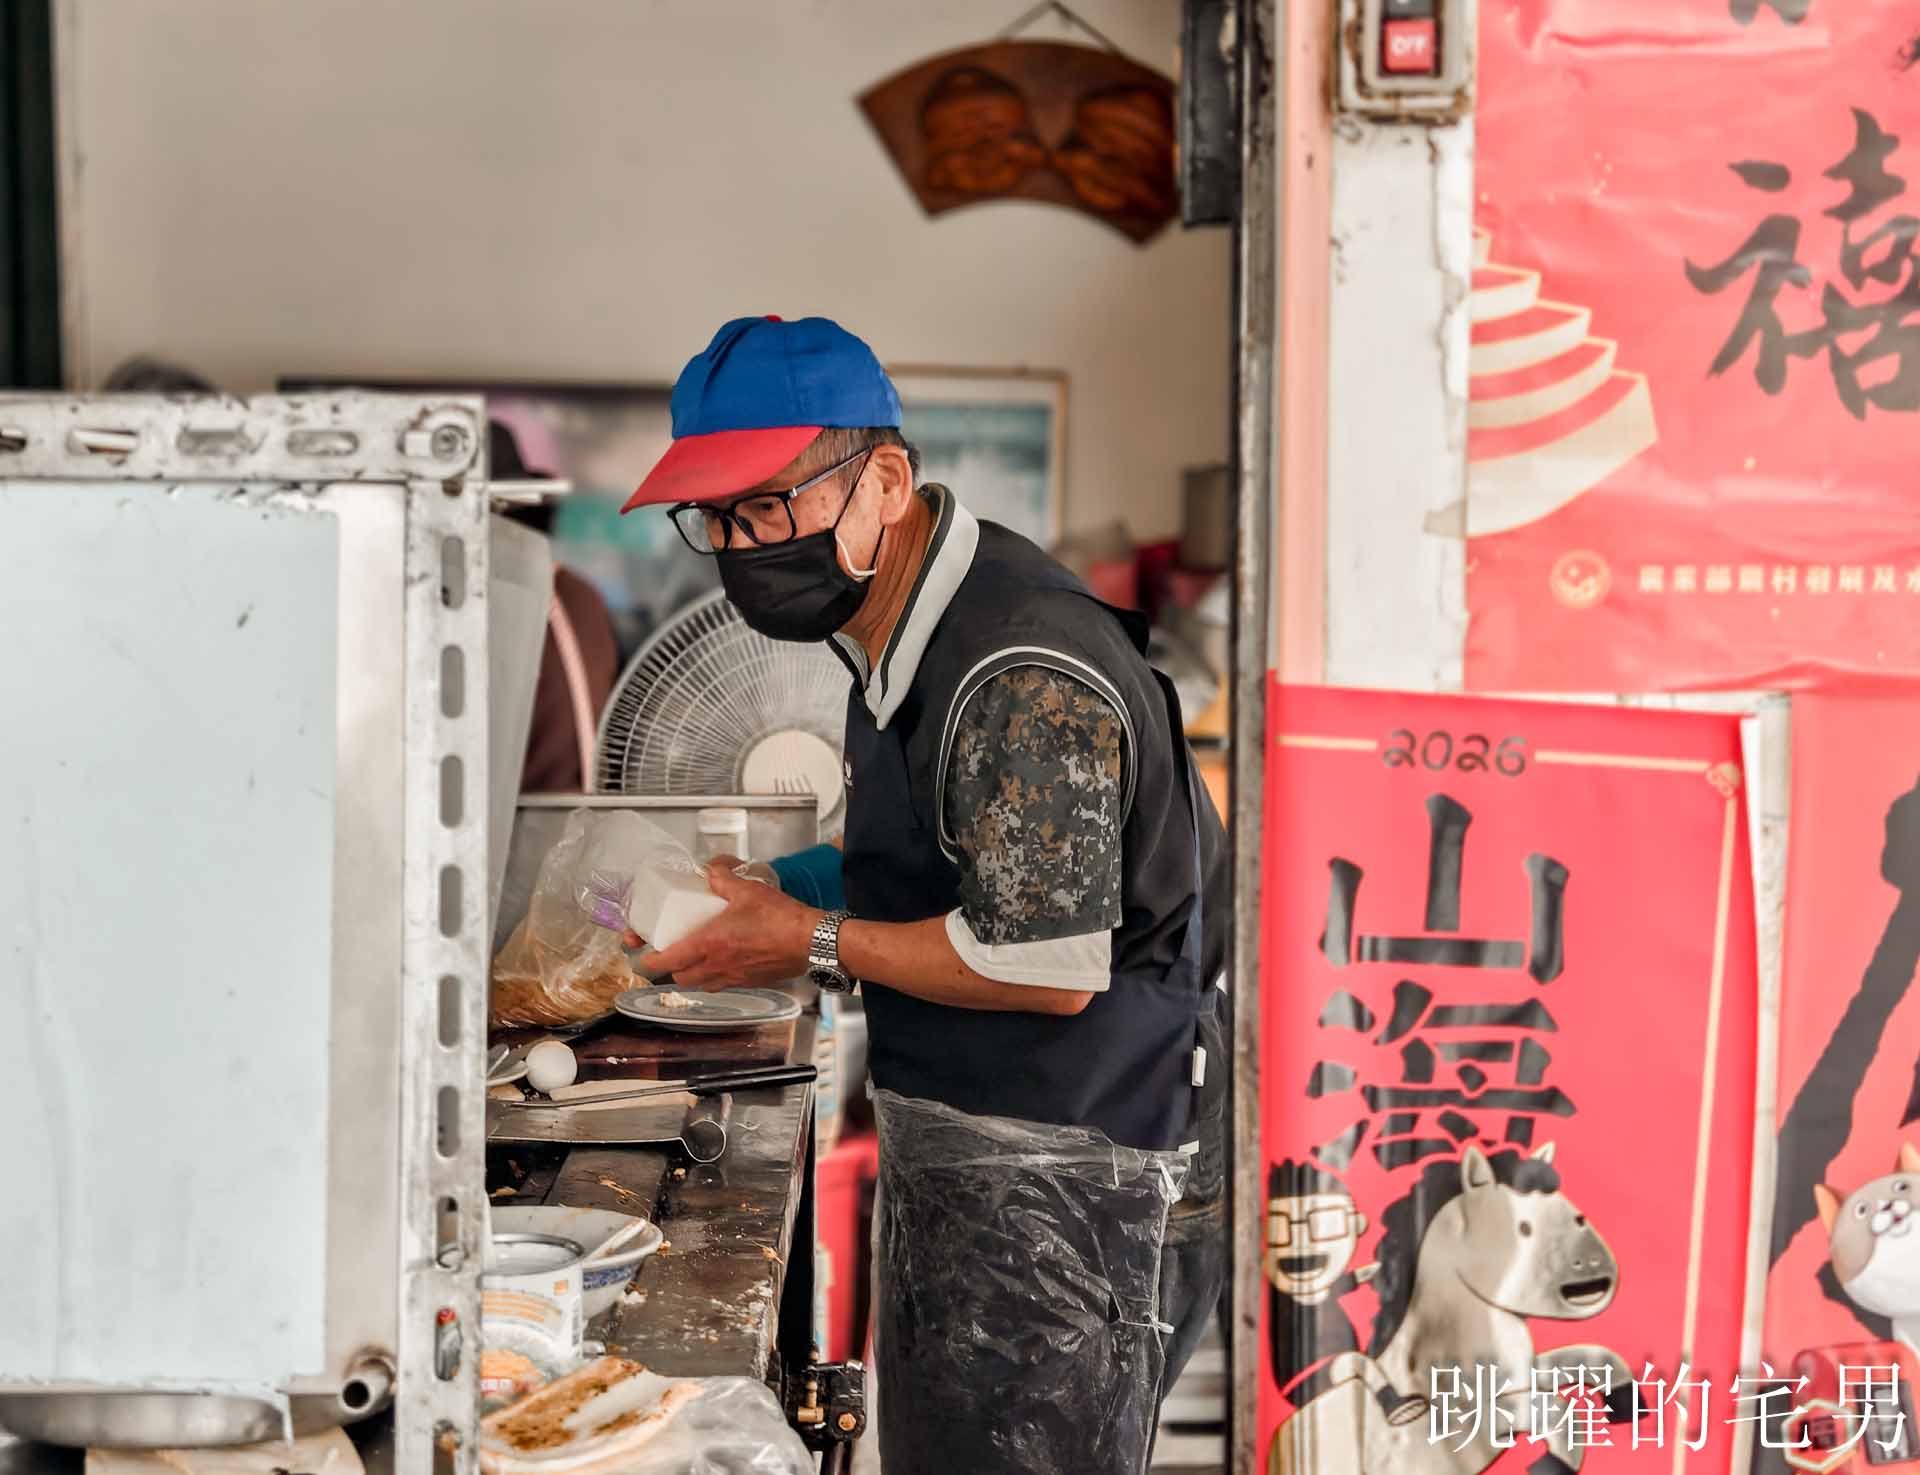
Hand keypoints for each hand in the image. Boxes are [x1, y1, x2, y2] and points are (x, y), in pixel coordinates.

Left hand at [636, 861, 820, 989]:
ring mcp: (733, 977)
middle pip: (679, 977)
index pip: (666, 961)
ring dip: (690, 974)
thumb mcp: (747, 890)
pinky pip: (721, 984)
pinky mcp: (749, 982)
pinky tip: (721, 960)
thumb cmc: (781, 919)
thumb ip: (723, 879)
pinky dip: (713, 976)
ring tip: (692, 957)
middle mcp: (717, 966)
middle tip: (667, 951)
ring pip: (700, 984)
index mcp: (709, 945)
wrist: (811, 942)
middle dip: (668, 967)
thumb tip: (710, 870)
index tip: (641, 952)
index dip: (647, 960)